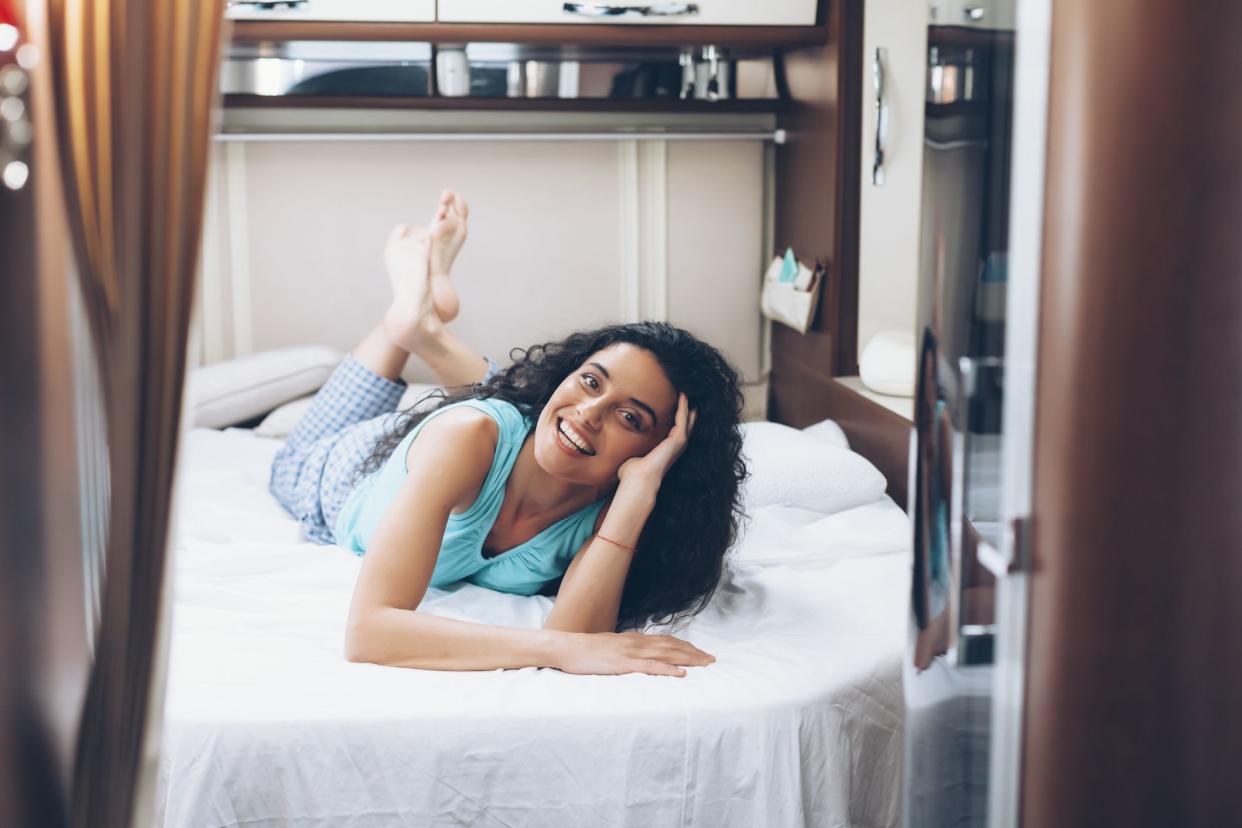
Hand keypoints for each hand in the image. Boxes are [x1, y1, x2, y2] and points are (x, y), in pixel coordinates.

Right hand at [555, 631, 714, 676]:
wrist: (567, 648)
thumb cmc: (586, 652)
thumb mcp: (610, 648)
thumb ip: (625, 651)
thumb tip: (637, 657)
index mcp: (634, 639)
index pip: (666, 641)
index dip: (685, 646)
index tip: (700, 652)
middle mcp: (637, 643)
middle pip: (672, 646)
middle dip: (694, 652)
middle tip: (712, 660)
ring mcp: (631, 652)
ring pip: (666, 654)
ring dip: (688, 659)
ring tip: (705, 664)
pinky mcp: (624, 664)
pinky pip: (650, 666)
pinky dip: (668, 669)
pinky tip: (681, 673)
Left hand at [616, 392, 696, 493]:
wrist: (638, 476)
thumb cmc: (632, 471)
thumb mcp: (631, 457)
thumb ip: (629, 452)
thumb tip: (618, 453)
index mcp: (665, 451)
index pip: (674, 433)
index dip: (676, 421)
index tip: (676, 410)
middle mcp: (674, 447)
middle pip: (685, 426)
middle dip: (687, 413)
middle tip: (688, 399)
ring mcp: (679, 443)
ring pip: (686, 421)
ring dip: (686, 407)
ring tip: (686, 394)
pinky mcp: (679, 438)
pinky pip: (683, 419)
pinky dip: (683, 407)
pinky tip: (683, 396)